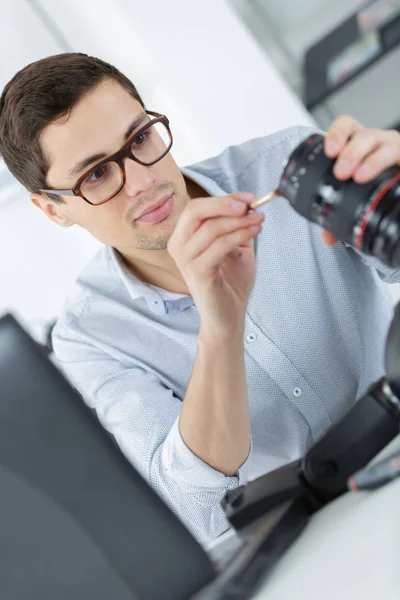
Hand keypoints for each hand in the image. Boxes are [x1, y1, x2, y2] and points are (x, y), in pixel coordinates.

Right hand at [167, 192, 263, 338]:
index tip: (249, 198)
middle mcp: (178, 247)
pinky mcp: (198, 273)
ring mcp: (186, 261)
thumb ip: (236, 224)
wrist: (229, 316)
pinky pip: (219, 246)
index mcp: (183, 238)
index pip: (197, 207)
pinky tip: (255, 231)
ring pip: (211, 228)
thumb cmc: (230, 283)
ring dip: (239, 221)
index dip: (223, 199)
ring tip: (259, 220)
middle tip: (250, 205)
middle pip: (195, 211)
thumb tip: (247, 202)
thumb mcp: (236, 245)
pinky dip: (239, 234)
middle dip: (224, 204)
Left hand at [322, 115, 399, 245]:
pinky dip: (388, 165)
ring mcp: (394, 148)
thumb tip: (328, 237)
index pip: (347, 126)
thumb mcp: (355, 196)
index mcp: (359, 145)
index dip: (337, 133)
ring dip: (370, 159)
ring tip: (359, 176)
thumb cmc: (376, 185)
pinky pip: (399, 155)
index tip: (330, 151)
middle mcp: (378, 142)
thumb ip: (339, 213)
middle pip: (363, 136)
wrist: (398, 194)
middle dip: (350, 153)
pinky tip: (386, 175)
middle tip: (341, 173)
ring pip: (382, 144)